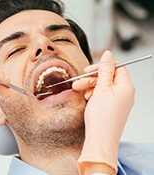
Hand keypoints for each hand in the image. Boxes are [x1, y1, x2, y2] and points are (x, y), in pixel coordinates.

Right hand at [73, 51, 134, 173]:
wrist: (100, 139)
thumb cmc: (102, 117)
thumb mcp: (102, 89)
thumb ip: (105, 70)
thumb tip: (108, 54)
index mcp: (126, 86)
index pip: (117, 68)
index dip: (102, 67)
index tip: (88, 70)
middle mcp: (125, 93)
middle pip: (108, 77)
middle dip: (91, 78)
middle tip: (78, 83)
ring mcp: (118, 101)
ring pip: (103, 86)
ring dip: (89, 86)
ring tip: (78, 91)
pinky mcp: (111, 108)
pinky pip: (102, 95)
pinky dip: (92, 94)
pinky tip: (86, 98)